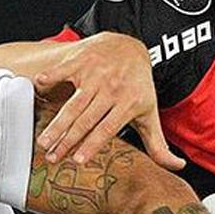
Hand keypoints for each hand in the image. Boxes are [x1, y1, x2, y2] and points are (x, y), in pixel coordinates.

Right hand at [34, 33, 184, 170]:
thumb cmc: (138, 85)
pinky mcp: (81, 60)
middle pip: (86, 118)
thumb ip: (158, 143)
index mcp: (127, 102)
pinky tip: (38, 86)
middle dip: (68, 139)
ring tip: (43, 141)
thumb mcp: (149, 112)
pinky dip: (51, 77)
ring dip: (56, 122)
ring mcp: (95, 74)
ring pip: (72, 102)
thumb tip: (177, 167)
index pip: (107, 128)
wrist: (130, 46)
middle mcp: (111, 88)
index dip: (92, 144)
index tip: (78, 160)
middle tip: (52, 156)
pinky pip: (64, 71)